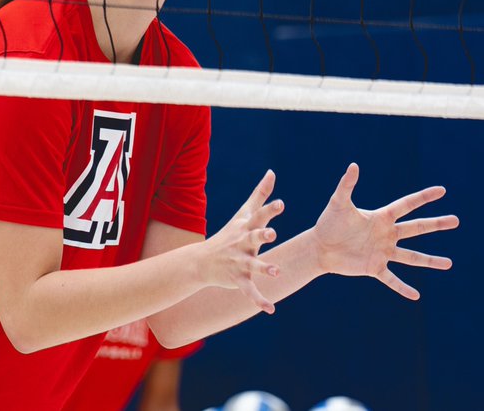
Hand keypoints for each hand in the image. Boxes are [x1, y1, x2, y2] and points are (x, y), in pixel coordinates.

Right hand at [200, 170, 284, 312]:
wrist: (202, 261)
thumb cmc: (229, 234)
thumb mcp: (244, 213)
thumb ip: (260, 194)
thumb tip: (272, 172)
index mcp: (246, 228)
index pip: (259, 217)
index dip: (270, 210)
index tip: (281, 204)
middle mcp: (242, 243)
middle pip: (253, 238)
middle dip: (262, 235)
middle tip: (272, 233)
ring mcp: (239, 262)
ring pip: (253, 265)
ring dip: (264, 268)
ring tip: (277, 272)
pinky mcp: (238, 279)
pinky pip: (249, 290)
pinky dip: (259, 300)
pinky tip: (270, 309)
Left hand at [313, 163, 457, 299]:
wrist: (319, 247)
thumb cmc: (328, 223)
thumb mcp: (338, 203)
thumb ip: (346, 185)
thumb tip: (353, 165)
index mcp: (381, 218)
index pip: (406, 205)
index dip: (423, 197)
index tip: (442, 190)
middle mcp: (386, 234)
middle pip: (416, 228)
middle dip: (436, 224)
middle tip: (456, 220)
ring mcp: (382, 252)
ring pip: (411, 256)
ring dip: (430, 260)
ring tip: (449, 263)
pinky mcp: (374, 267)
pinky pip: (391, 279)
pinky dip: (402, 288)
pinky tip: (415, 295)